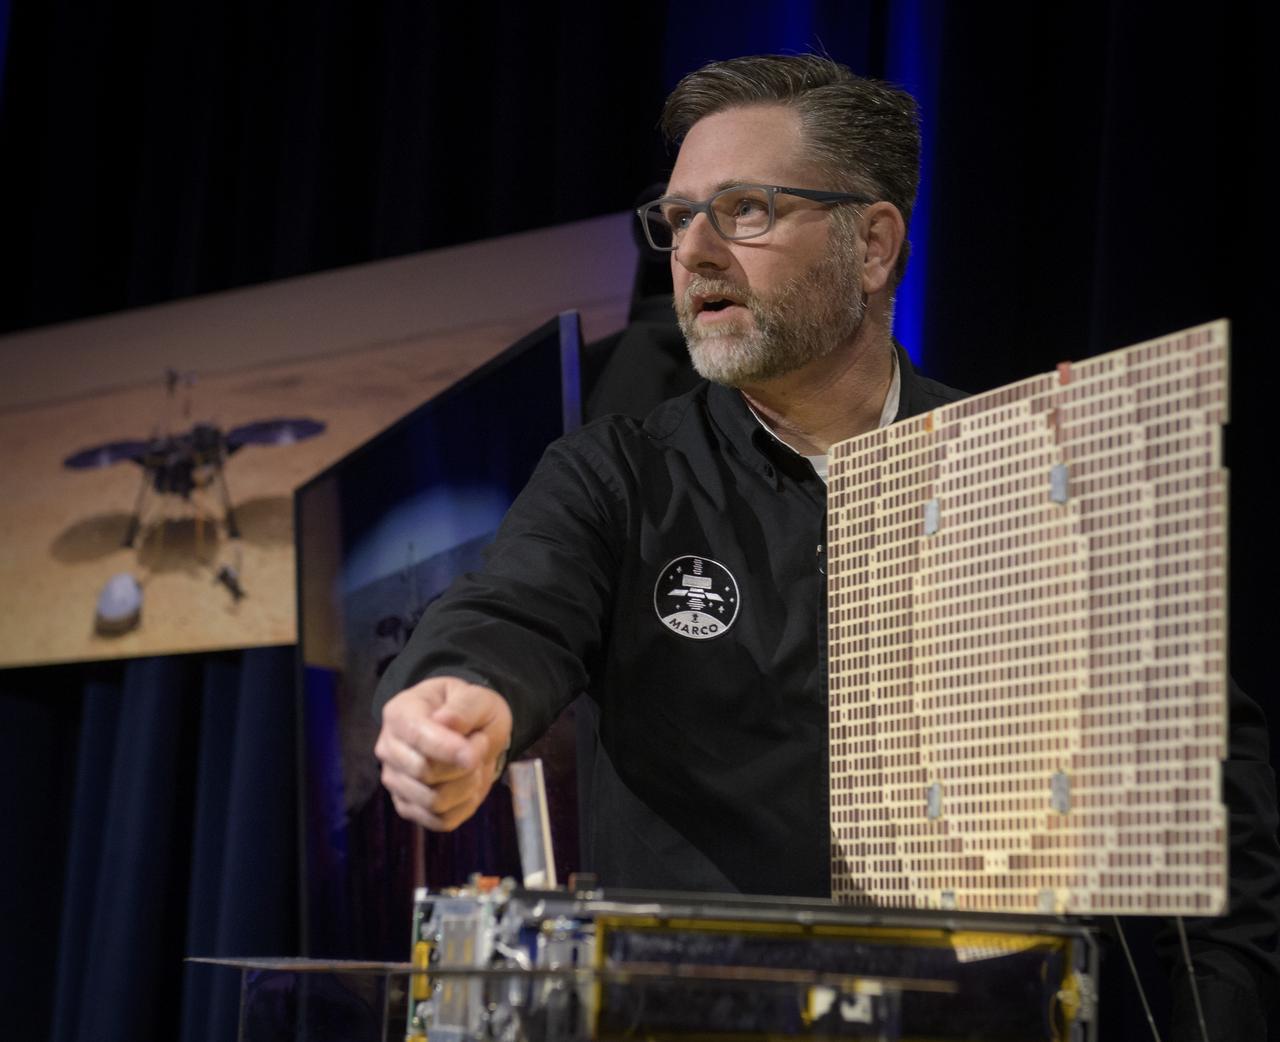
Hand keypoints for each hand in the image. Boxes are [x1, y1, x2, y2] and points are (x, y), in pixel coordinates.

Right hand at [374, 676, 512, 831]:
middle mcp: (388, 748)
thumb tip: (445, 722)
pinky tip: (469, 785)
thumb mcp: (476, 697)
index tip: (472, 756)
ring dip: (467, 785)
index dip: (446, 749)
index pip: (416, 736)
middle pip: (424, 772)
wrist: (471, 731)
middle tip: (481, 744)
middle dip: (465, 764)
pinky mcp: (408, 807)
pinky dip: (464, 806)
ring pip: (434, 801)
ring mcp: (395, 781)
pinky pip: (440, 820)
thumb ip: (464, 708)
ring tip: (475, 763)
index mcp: (400, 713)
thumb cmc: (469, 711)